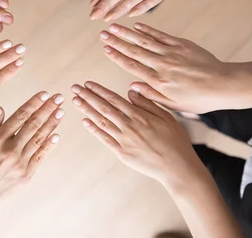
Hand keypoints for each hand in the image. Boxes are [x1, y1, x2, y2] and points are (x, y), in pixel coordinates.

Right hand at [0, 91, 64, 215]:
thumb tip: (0, 108)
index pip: (19, 117)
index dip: (33, 104)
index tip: (44, 93)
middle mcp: (10, 150)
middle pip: (33, 125)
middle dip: (47, 109)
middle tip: (59, 97)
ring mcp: (20, 163)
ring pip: (39, 139)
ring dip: (51, 124)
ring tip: (60, 111)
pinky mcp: (26, 175)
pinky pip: (40, 157)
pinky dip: (49, 145)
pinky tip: (57, 135)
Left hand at [71, 81, 203, 188]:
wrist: (177, 167)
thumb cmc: (175, 141)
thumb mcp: (166, 116)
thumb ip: (147, 103)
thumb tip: (131, 91)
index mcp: (139, 115)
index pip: (114, 99)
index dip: (99, 90)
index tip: (88, 83)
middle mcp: (129, 126)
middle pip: (103, 107)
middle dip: (87, 96)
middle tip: (74, 88)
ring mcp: (124, 140)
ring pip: (101, 121)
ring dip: (87, 110)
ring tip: (76, 100)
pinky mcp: (122, 153)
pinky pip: (104, 138)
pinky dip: (94, 129)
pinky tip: (85, 121)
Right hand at [99, 23, 242, 112]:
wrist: (224, 85)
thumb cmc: (199, 99)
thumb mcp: (173, 104)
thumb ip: (151, 94)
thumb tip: (132, 86)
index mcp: (158, 81)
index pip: (132, 66)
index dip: (117, 56)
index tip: (105, 49)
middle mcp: (162, 65)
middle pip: (134, 51)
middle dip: (116, 42)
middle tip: (102, 34)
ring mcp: (172, 53)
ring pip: (144, 41)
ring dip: (127, 33)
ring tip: (113, 26)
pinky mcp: (182, 45)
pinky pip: (161, 36)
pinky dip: (148, 30)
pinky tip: (137, 25)